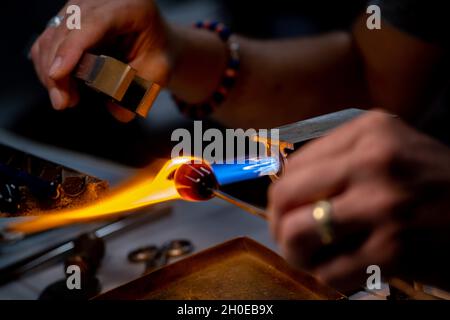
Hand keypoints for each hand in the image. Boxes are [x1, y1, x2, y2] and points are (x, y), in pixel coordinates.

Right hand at [30, 0, 172, 121]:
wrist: (153, 43)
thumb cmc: (156, 55)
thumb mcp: (158, 74)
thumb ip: (140, 92)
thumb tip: (119, 113)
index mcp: (131, 7)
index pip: (95, 23)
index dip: (72, 48)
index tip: (58, 74)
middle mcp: (102, 0)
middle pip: (67, 30)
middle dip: (58, 70)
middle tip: (63, 103)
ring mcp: (82, 6)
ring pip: (52, 36)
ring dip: (51, 72)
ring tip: (66, 100)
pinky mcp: (68, 19)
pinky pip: (48, 41)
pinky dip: (49, 66)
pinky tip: (62, 87)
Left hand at [268, 111, 449, 291]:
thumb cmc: (431, 177)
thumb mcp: (388, 144)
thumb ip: (338, 153)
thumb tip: (280, 175)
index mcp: (370, 131)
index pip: (293, 165)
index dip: (281, 193)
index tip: (286, 208)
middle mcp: (374, 162)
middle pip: (285, 196)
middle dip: (277, 222)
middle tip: (286, 234)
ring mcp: (385, 206)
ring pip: (297, 234)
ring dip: (294, 251)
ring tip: (305, 253)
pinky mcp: (396, 250)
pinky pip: (331, 271)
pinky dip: (325, 274)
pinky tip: (337, 268)